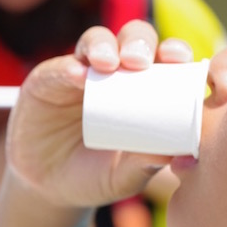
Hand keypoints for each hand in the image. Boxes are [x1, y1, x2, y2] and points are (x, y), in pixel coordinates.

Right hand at [5, 20, 195, 207]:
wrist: (50, 187)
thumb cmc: (98, 176)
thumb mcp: (124, 176)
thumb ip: (145, 165)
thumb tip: (172, 154)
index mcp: (146, 88)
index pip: (164, 58)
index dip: (175, 50)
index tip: (179, 59)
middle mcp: (115, 72)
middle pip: (132, 39)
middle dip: (139, 42)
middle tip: (139, 61)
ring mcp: (81, 72)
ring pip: (96, 40)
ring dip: (104, 45)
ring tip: (108, 64)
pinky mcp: (47, 80)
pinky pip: (58, 67)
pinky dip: (67, 68)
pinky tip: (76, 76)